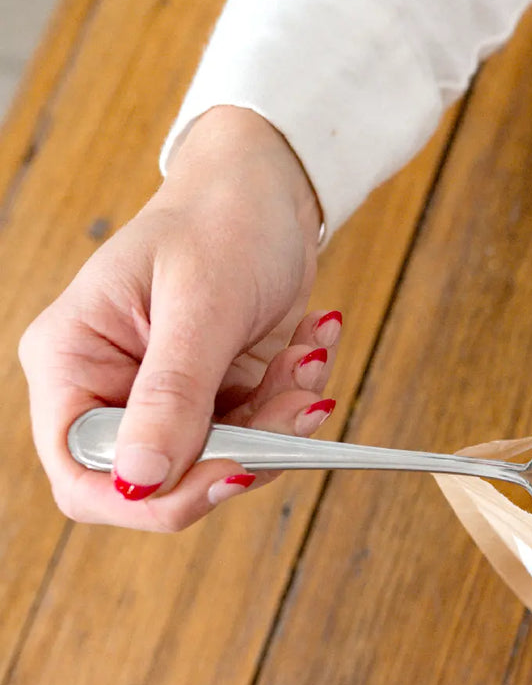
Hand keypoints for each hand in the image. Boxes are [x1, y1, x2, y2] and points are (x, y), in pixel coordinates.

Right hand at [19, 106, 335, 531]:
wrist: (269, 188)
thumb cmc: (220, 220)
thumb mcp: (200, 304)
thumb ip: (171, 396)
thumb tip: (139, 481)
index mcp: (72, 361)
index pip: (83, 473)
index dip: (150, 497)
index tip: (228, 474)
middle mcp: (110, 388)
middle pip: (161, 480)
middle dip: (241, 452)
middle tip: (297, 406)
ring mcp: (167, 397)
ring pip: (224, 461)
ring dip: (281, 421)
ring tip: (307, 354)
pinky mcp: (219, 395)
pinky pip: (260, 432)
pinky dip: (294, 399)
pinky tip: (307, 344)